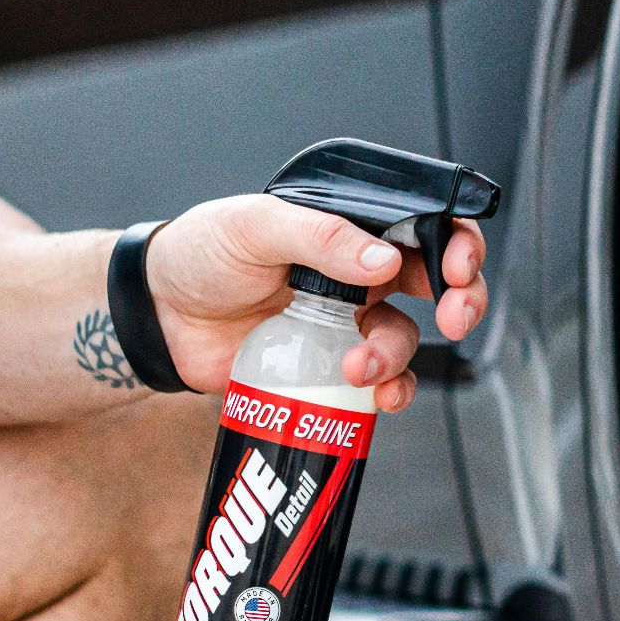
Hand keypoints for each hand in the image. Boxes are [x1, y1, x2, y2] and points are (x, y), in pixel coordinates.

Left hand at [144, 194, 487, 408]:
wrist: (158, 316)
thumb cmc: (202, 254)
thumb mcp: (255, 227)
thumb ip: (319, 236)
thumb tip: (383, 260)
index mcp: (350, 226)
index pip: (425, 223)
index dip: (457, 242)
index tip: (458, 267)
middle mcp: (360, 271)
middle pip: (439, 282)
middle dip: (461, 300)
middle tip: (454, 316)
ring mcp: (348, 320)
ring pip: (405, 338)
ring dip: (397, 355)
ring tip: (360, 367)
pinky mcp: (330, 365)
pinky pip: (378, 382)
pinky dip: (387, 392)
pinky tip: (372, 396)